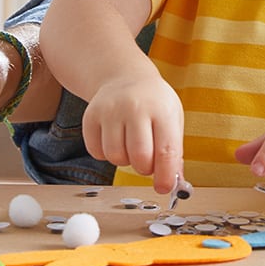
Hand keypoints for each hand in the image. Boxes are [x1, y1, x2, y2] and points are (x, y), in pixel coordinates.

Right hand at [82, 67, 184, 194]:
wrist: (124, 77)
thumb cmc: (153, 103)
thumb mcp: (172, 119)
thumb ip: (174, 152)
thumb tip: (173, 183)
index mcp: (161, 110)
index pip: (166, 151)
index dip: (165, 176)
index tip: (163, 188)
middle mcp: (135, 108)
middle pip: (139, 157)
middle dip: (144, 168)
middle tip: (147, 161)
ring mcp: (110, 110)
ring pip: (115, 157)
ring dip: (125, 160)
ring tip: (131, 145)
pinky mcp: (90, 116)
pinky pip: (96, 152)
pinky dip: (106, 154)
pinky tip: (114, 139)